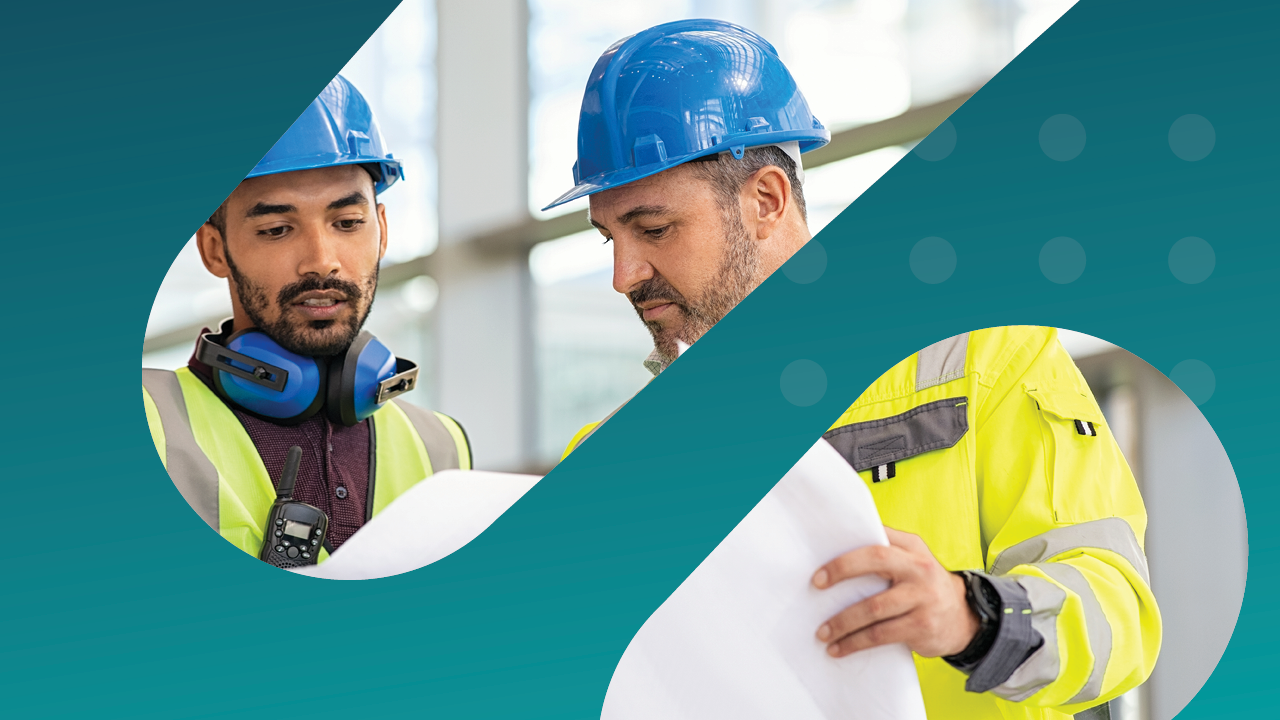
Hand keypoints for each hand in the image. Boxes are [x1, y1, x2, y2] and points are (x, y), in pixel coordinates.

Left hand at [812, 527, 978, 658]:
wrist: (964, 619)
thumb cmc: (922, 586)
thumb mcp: (911, 561)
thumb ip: (884, 551)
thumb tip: (836, 547)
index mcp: (912, 546)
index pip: (877, 538)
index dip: (848, 548)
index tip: (820, 566)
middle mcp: (919, 567)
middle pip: (876, 560)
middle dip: (842, 570)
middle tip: (816, 585)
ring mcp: (923, 597)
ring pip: (874, 607)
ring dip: (843, 622)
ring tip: (822, 632)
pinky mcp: (922, 626)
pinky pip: (881, 635)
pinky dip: (856, 643)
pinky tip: (840, 648)